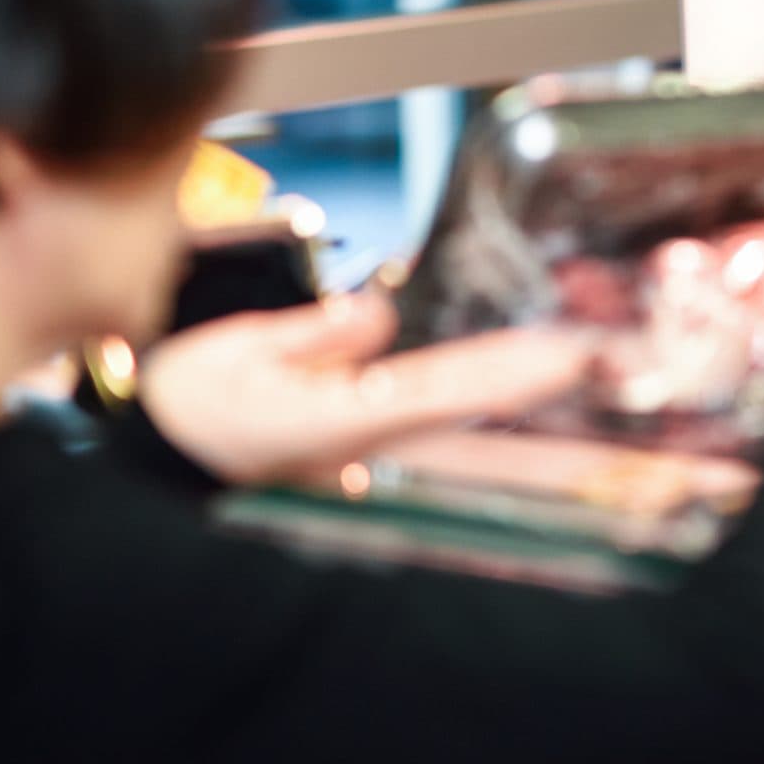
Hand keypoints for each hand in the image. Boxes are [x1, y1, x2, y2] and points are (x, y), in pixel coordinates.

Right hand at [138, 291, 591, 487]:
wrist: (154, 451)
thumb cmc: (185, 404)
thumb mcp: (237, 351)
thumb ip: (316, 332)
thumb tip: (379, 312)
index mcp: (338, 422)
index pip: (446, 393)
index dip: (511, 372)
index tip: (570, 356)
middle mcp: (365, 443)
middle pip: (471, 407)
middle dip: (537, 381)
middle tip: (610, 356)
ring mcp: (365, 448)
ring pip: (458, 412)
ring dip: (513, 383)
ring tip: (581, 354)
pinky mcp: (359, 441)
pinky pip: (431, 410)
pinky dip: (477, 390)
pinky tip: (518, 371)